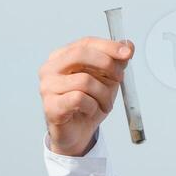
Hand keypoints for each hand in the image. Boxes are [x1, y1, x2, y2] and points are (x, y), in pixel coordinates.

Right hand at [38, 37, 134, 156]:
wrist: (78, 133)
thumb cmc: (89, 103)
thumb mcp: (107, 80)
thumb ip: (116, 62)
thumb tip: (129, 45)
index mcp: (62, 56)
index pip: (85, 43)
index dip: (108, 46)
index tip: (127, 53)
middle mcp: (50, 68)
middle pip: (80, 54)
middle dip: (106, 64)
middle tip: (118, 78)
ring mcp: (47, 87)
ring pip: (84, 80)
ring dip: (103, 94)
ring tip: (105, 104)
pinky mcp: (51, 106)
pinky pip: (79, 99)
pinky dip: (92, 106)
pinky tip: (91, 111)